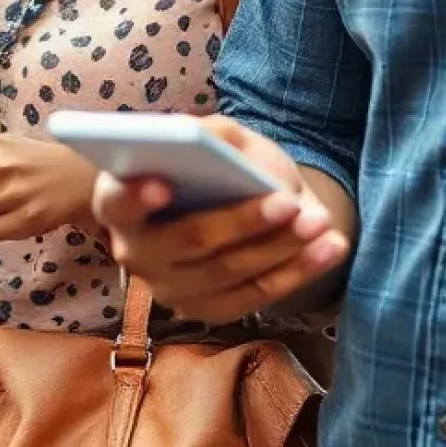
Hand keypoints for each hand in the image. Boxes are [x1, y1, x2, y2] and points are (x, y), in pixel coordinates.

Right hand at [91, 116, 350, 323]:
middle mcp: (134, 252)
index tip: (163, 184)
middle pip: (190, 240)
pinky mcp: (203, 310)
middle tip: (288, 203)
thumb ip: (212, 137)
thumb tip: (235, 158)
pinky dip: (296, 273)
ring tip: (321, 223)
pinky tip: (329, 248)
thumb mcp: (205, 137)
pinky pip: (254, 296)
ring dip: (282, 249)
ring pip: (230, 272)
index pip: (116, 201)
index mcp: (116, 203)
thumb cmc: (200, 164)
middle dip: (243, 222)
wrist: (205, 204)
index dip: (135, 196)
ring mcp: (167, 287)